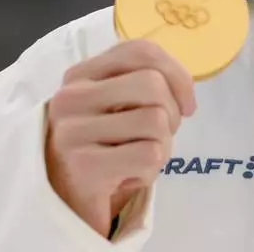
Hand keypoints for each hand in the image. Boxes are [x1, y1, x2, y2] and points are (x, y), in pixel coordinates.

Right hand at [45, 39, 196, 236]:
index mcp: (81, 75)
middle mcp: (70, 98)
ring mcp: (73, 132)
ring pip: (155, 120)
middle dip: (172, 113)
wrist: (68, 202)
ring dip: (162, 146)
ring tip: (138, 158)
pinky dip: (151, 171)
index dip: (177, 73)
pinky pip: (150, 155)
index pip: (141, 51)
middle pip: (152, 83)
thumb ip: (144, 84)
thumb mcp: (117, 107)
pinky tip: (129, 176)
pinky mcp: (84, 166)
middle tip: (159, 136)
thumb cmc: (104, 147)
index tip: (186, 104)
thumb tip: (185, 93)